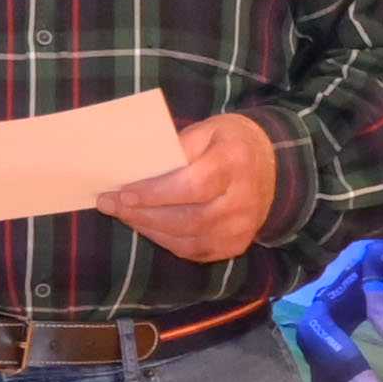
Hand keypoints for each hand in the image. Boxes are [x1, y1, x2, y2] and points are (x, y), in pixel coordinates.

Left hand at [93, 110, 285, 265]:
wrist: (272, 166)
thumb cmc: (228, 143)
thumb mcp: (206, 131)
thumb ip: (174, 149)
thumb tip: (134, 170)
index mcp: (235, 162)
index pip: (193, 185)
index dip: (155, 193)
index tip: (123, 193)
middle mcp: (243, 200)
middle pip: (188, 217)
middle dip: (143, 213)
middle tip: (110, 204)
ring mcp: (242, 227)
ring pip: (187, 239)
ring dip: (148, 228)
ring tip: (123, 214)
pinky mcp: (235, 245)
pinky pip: (193, 251)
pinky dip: (165, 240)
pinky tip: (146, 226)